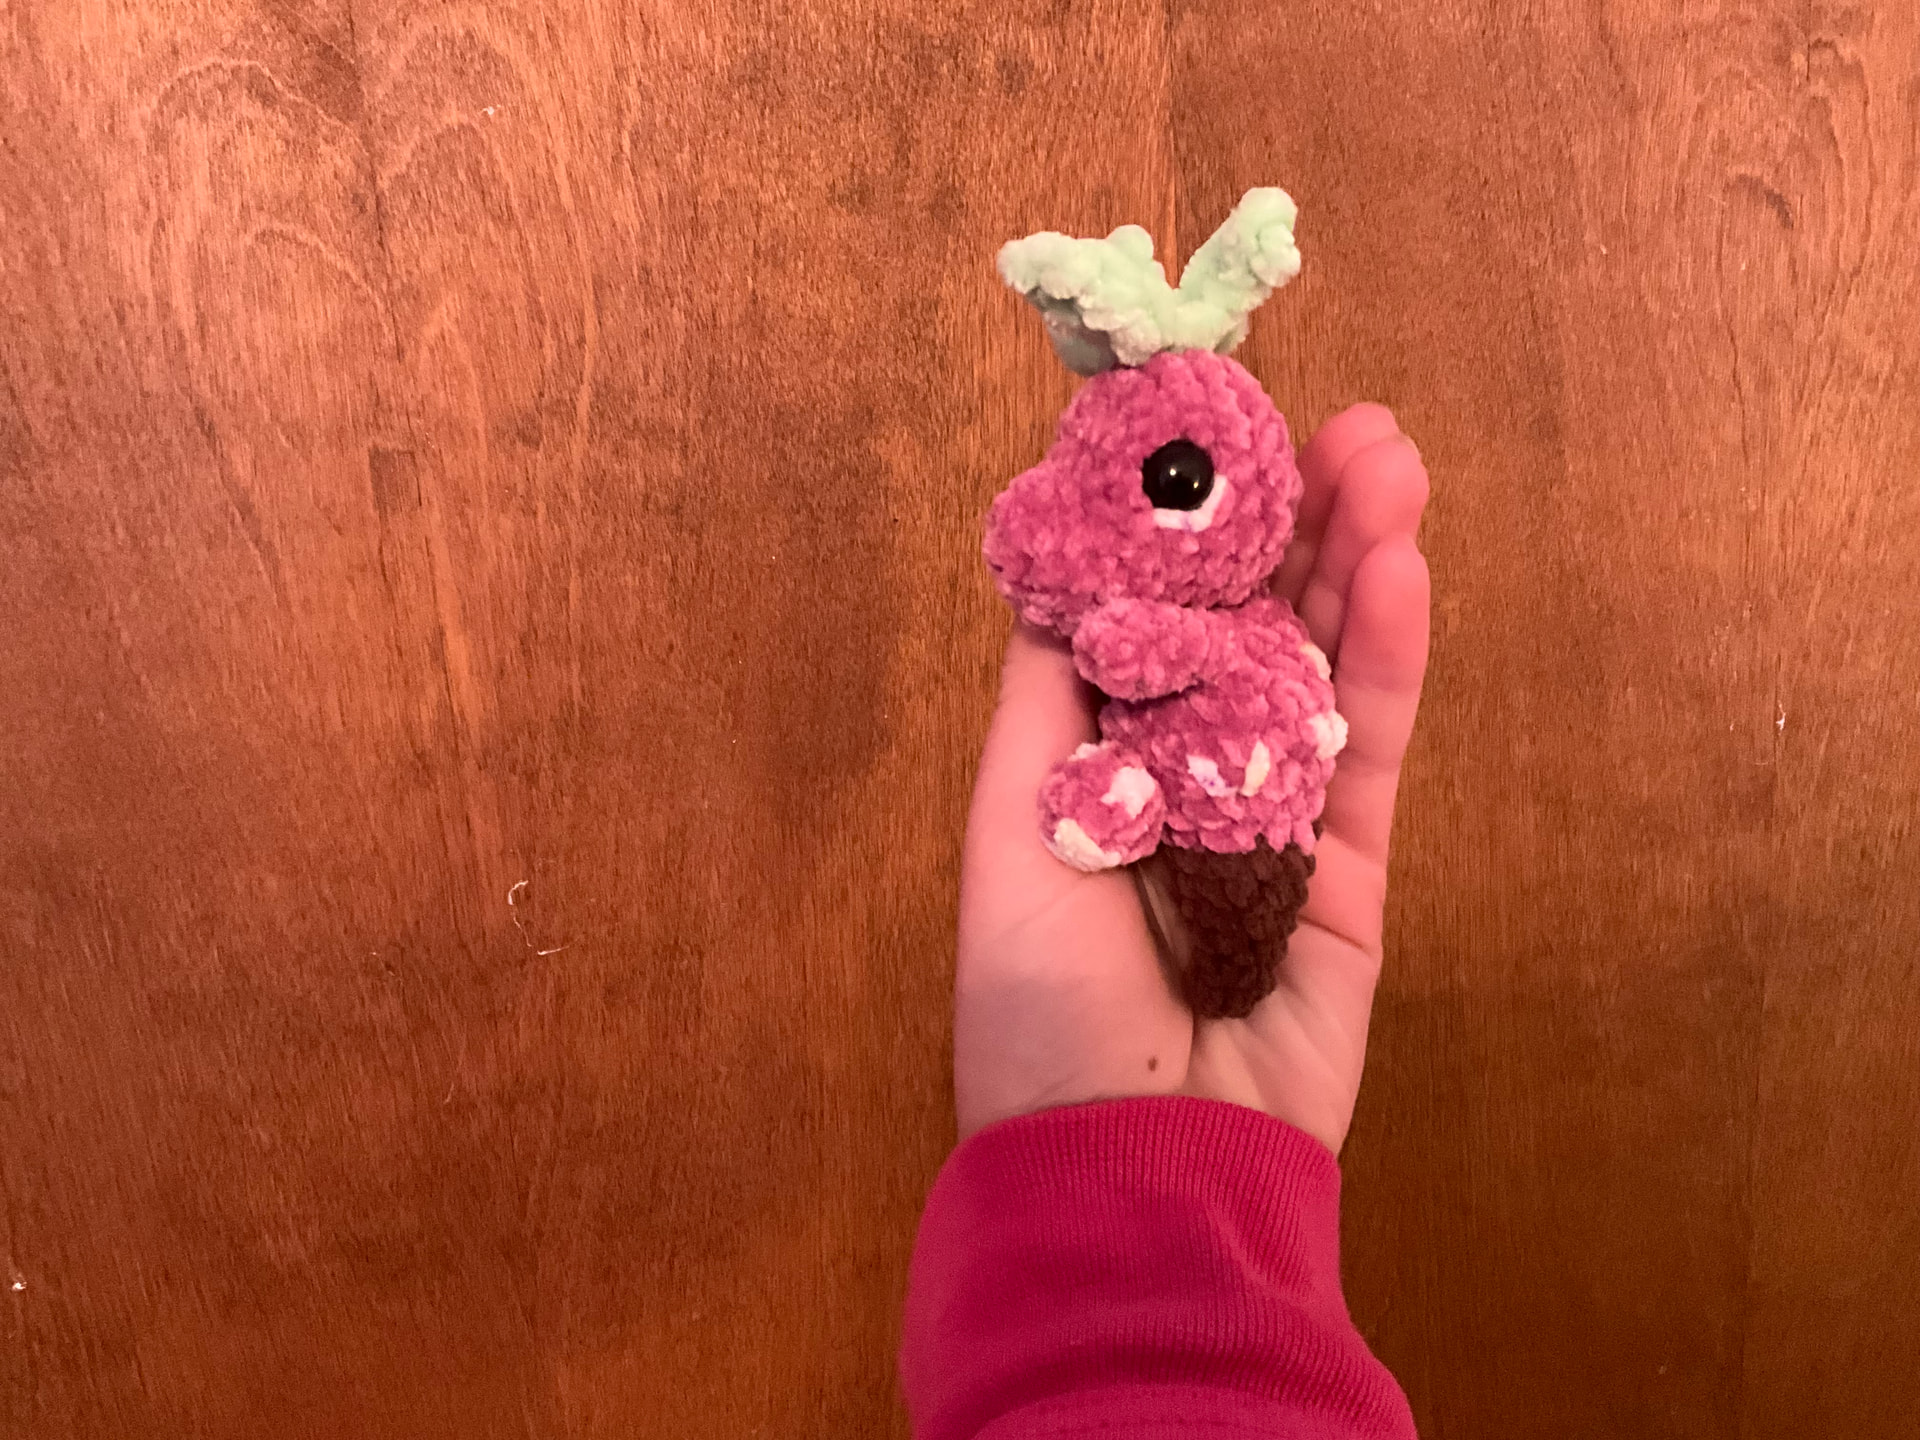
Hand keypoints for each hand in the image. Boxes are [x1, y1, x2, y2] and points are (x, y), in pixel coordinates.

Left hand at [954, 404, 1430, 1152]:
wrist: (1131, 1156)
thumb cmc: (1039, 996)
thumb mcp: (1011, 822)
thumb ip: (1046, 695)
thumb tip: (1060, 571)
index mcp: (1094, 760)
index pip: (1151, 617)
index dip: (1183, 531)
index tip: (1211, 434)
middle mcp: (1185, 775)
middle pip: (1249, 628)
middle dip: (1288, 527)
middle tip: (1334, 426)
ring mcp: (1273, 817)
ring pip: (1319, 669)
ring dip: (1352, 562)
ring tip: (1388, 458)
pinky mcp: (1350, 870)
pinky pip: (1368, 748)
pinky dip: (1385, 657)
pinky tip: (1401, 567)